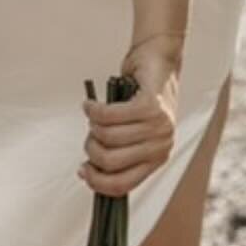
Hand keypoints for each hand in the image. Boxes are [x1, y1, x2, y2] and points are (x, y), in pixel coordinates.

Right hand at [79, 37, 182, 196]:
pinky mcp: (150, 105)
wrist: (160, 60)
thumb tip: (90, 168)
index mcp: (157, 158)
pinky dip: (93, 110)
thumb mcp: (135, 131)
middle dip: (91, 149)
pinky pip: (109, 115)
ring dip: (92, 126)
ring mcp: (157, 126)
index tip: (84, 170)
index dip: (97, 181)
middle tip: (90, 134)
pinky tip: (91, 105)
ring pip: (107, 137)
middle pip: (110, 162)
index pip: (123, 185)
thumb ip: (120, 150)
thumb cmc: (143, 96)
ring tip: (93, 115)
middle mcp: (161, 145)